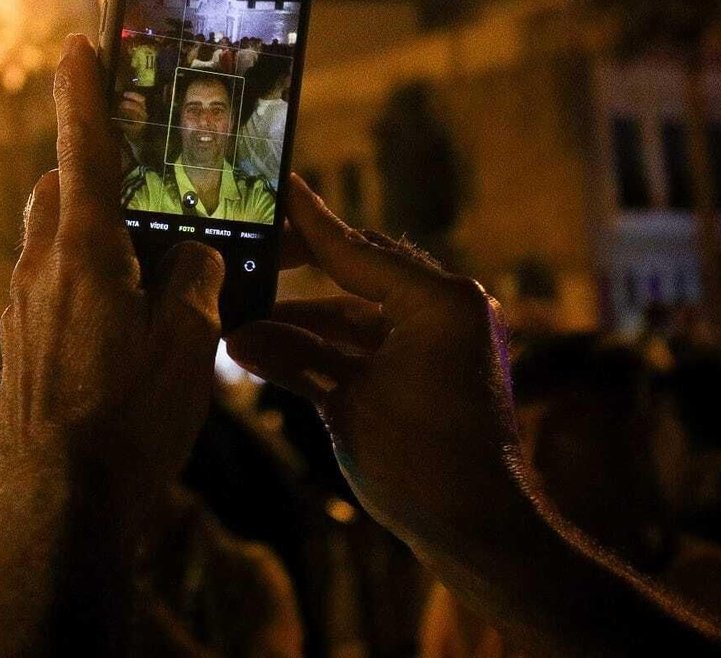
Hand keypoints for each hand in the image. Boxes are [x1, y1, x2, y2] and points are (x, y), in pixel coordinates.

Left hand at [0, 35, 222, 521]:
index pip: (83, 151)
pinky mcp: (18, 349)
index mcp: (84, 256)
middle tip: (141, 186)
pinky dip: (80, 283)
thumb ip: (194, 283)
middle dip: (93, 175)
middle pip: (61, 194)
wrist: (56, 509)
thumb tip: (194, 256)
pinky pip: (48, 289)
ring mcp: (20, 312)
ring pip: (51, 243)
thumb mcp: (188, 347)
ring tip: (143, 268)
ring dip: (88, 235)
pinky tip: (119, 327)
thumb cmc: (127, 424)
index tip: (76, 46)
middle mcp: (41, 271)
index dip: (82, 94)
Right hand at [226, 175, 533, 563]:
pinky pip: (371, 344)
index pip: (355, 249)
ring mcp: (442, 340)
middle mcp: (446, 310)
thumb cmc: (425, 465)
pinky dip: (327, 347)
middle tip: (248, 252)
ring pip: (359, 311)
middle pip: (359, 269)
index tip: (277, 187)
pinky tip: (274, 349)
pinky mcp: (432, 371)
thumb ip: (295, 358)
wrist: (482, 532)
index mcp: (438, 302)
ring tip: (244, 318)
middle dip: (300, 267)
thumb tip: (238, 333)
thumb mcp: (348, 406)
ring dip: (305, 317)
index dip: (308, 222)